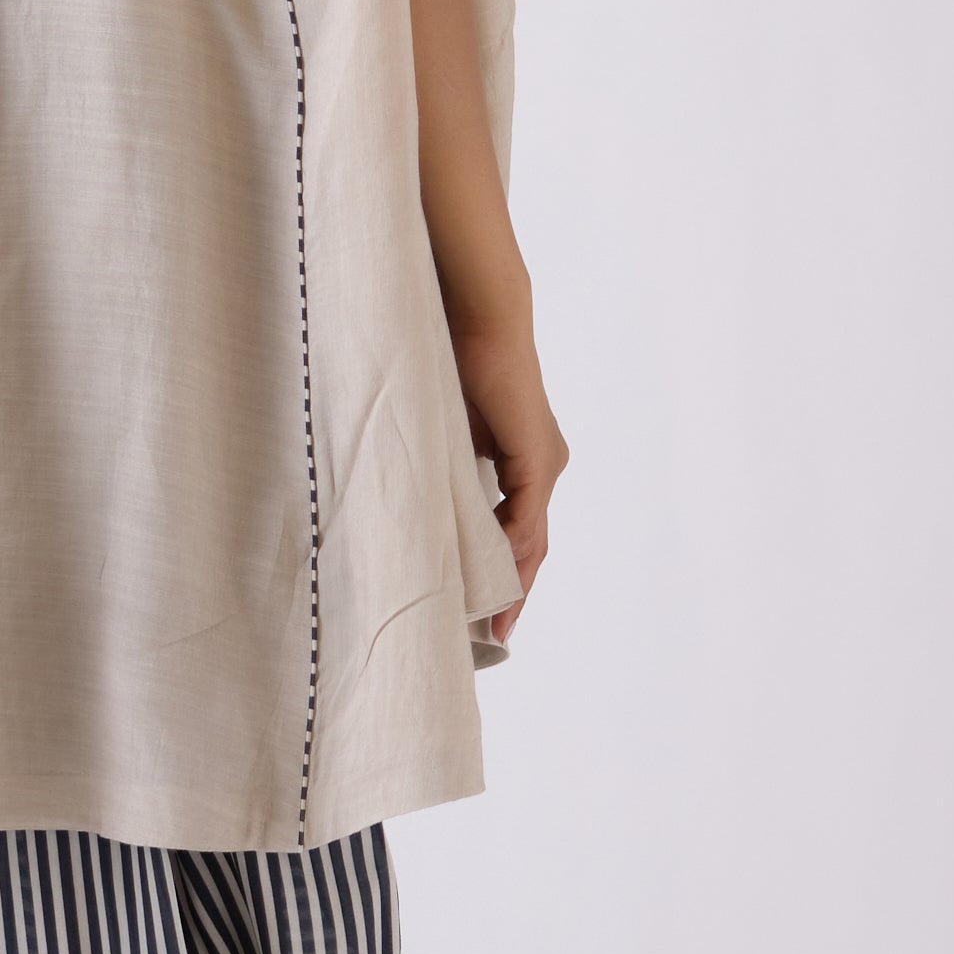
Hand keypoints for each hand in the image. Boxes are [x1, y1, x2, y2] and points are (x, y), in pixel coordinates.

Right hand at [450, 309, 565, 642]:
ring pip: (532, 539)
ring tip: (494, 624)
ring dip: (515, 582)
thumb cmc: (448, 360)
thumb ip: (440, 468)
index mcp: (519, 461)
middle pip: (530, 545)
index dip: (503, 572)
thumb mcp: (441, 432)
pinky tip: (497, 580)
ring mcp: (543, 463)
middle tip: (493, 636)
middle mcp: (540, 466)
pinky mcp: (539, 457)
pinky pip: (527, 518)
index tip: (484, 613)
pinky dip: (513, 551)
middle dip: (513, 592)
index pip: (515, 530)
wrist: (477, 317)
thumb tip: (410, 501)